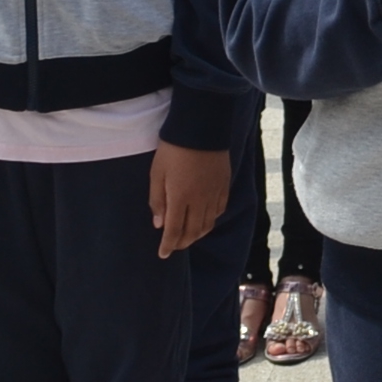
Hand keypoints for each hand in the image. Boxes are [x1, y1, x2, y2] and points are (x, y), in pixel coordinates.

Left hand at [148, 140, 230, 258]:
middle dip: (182, 242)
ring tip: (188, 236)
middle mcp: (199, 200)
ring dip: (197, 235)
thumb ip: (157, 200)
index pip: (174, 230)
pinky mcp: (224, 185)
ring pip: (208, 224)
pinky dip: (211, 220)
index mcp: (180, 197)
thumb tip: (159, 224)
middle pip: (193, 231)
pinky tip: (204, 219)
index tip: (163, 254)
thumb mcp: (156, 173)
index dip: (168, 245)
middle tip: (174, 246)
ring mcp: (214, 193)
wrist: (201, 127)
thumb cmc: (173, 149)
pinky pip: (219, 210)